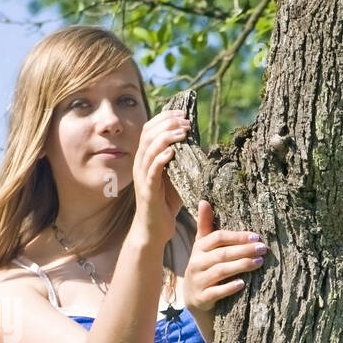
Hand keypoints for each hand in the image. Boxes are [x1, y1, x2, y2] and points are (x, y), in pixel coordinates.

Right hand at [132, 110, 189, 242]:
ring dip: (166, 138)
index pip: (150, 129)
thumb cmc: (166, 203)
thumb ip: (184, 161)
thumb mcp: (177, 177)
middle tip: (186, 121)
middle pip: (148, 134)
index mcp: (146, 158)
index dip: (164, 118)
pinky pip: (152, 170)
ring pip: (149, 149)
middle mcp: (140, 164)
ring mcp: (142, 176)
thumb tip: (202, 145)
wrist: (154, 229)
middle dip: (167, 123)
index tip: (182, 113)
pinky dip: (162, 158)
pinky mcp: (147, 190)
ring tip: (182, 132)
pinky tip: (173, 152)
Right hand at [182, 200, 264, 323]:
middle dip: (244, 250)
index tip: (256, 236)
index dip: (237, 237)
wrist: (193, 300)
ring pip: (220, 271)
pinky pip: (216, 292)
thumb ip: (205, 226)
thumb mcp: (203, 247)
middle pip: (222, 254)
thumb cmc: (203, 268)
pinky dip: (228, 288)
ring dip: (240, 266)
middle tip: (263, 248)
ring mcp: (198, 281)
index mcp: (199, 248)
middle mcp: (196, 263)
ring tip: (259, 262)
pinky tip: (242, 284)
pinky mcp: (201, 298)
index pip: (217, 238)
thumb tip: (204, 201)